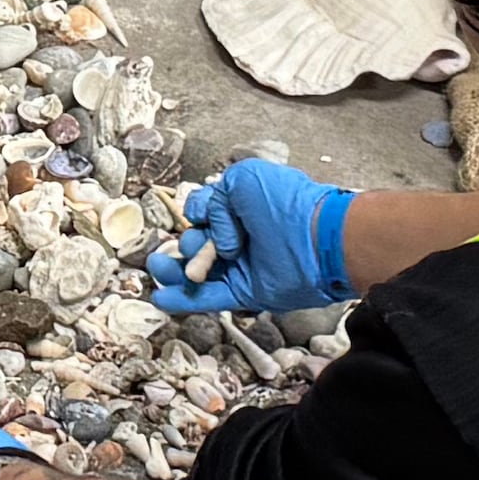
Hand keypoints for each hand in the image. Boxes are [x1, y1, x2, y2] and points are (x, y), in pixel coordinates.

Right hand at [146, 154, 351, 315]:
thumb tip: (210, 231)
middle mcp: (241, 237)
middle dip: (186, 244)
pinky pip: (210, 298)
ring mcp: (242, 267)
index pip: (204, 213)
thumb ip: (214, 198)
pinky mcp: (246, 292)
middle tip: (197, 245)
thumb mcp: (243, 180)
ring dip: (173, 271)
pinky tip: (161, 297)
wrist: (319, 240)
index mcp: (242, 207)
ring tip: (159, 269)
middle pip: (197, 244)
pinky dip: (184, 299)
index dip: (196, 216)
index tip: (199, 219)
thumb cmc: (285, 204)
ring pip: (198, 273)